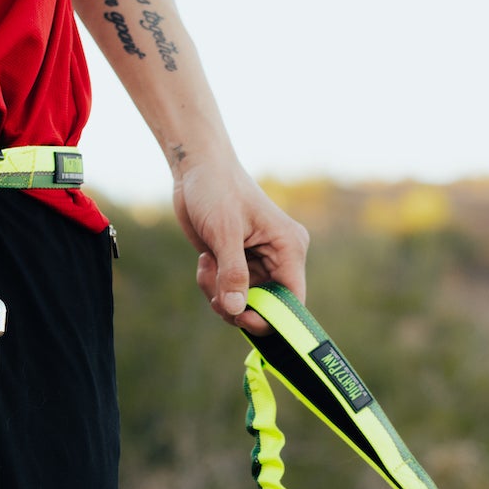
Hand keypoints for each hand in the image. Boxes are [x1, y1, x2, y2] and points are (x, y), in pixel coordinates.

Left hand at [171, 157, 307, 334]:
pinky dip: (213, 286)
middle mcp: (278, 259)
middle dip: (237, 306)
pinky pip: (229, 291)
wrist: (196, 168)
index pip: (292, 299)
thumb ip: (232, 273)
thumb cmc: (216, 189)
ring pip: (244, 302)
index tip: (242, 319)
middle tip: (214, 295)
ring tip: (206, 266)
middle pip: (266, 307)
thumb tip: (236, 311)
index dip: (272, 318)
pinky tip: (204, 260)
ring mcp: (258, 263)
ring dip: (219, 294)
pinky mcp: (239, 264)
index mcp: (289, 248)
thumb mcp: (224, 232)